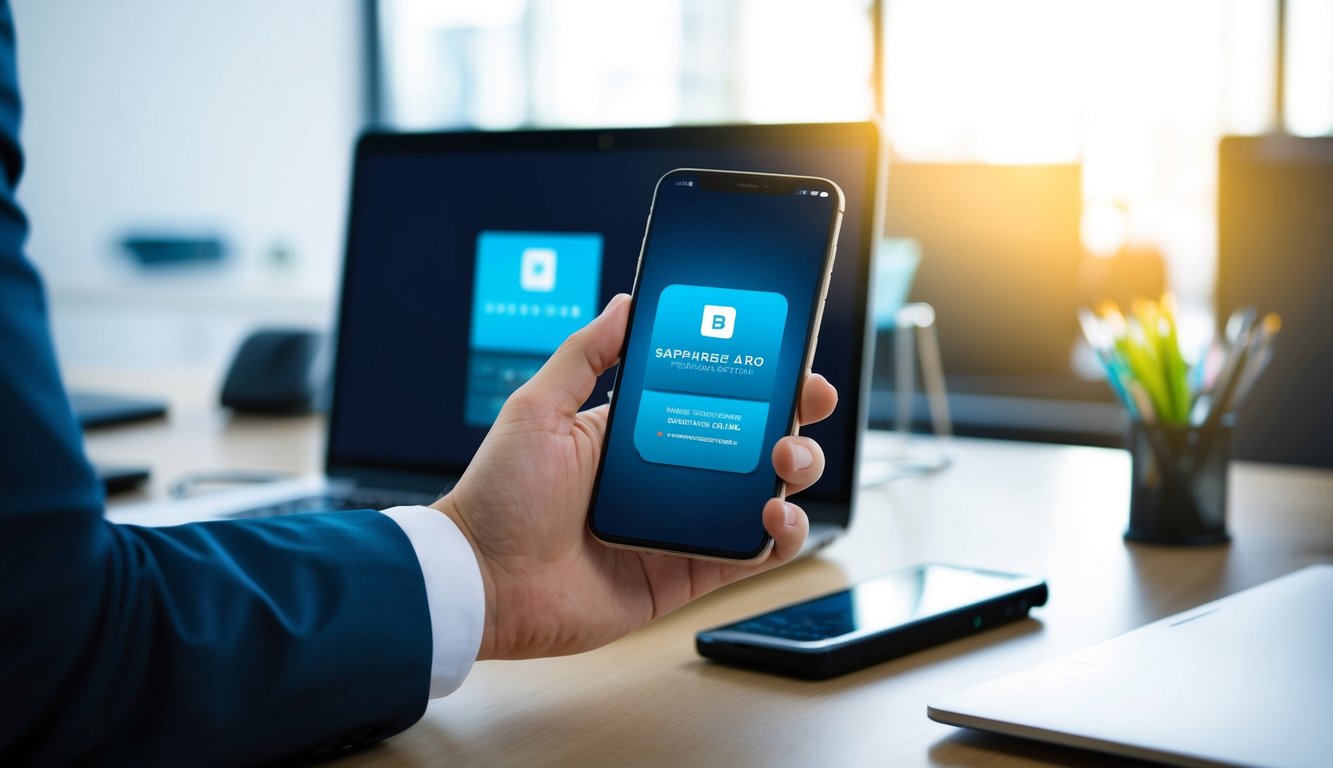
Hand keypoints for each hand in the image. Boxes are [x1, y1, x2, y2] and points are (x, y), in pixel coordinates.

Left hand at [433, 294, 837, 659]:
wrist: (484, 581)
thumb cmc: (500, 495)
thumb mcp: (537, 408)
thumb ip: (585, 354)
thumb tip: (626, 302)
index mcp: (640, 431)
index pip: (715, 395)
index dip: (760, 377)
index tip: (791, 356)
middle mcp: (670, 474)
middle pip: (755, 439)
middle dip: (794, 417)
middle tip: (805, 402)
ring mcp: (684, 524)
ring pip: (769, 492)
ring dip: (796, 470)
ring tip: (785, 458)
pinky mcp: (691, 572)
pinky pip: (755, 553)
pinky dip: (784, 534)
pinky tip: (776, 514)